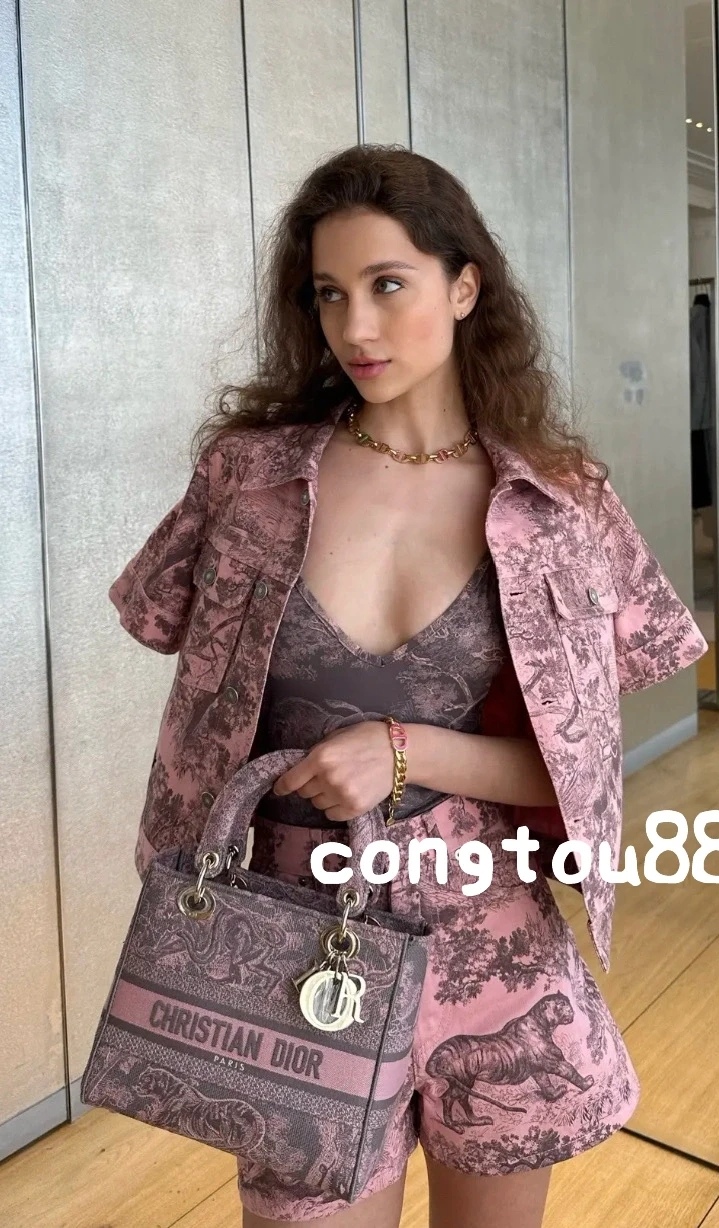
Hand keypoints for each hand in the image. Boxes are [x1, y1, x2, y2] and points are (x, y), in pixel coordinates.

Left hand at [271, 721, 394, 821]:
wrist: (400, 753)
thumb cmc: (368, 738)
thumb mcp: (336, 737)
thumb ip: (318, 753)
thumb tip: (302, 767)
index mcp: (321, 757)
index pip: (291, 780)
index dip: (282, 786)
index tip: (278, 789)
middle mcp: (328, 778)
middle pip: (304, 792)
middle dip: (310, 785)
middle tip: (325, 776)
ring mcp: (341, 795)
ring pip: (318, 804)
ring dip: (323, 796)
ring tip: (341, 783)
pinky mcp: (354, 808)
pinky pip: (332, 814)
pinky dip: (335, 807)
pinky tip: (347, 794)